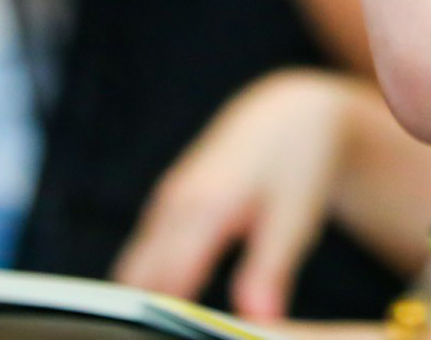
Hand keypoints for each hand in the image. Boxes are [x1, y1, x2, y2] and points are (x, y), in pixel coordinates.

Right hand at [115, 68, 364, 318]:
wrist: (287, 114)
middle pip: (136, 279)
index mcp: (202, 207)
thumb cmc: (296, 163)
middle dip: (142, 319)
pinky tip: (165, 319)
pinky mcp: (166, 209)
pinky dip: (147, 287)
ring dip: (140, 304)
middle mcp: (173, 205)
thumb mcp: (293, 218)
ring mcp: (164, 205)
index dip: (162, 321)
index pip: (165, 281)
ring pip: (134, 268)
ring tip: (159, 335)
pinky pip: (142, 257)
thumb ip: (268, 271)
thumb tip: (257, 323)